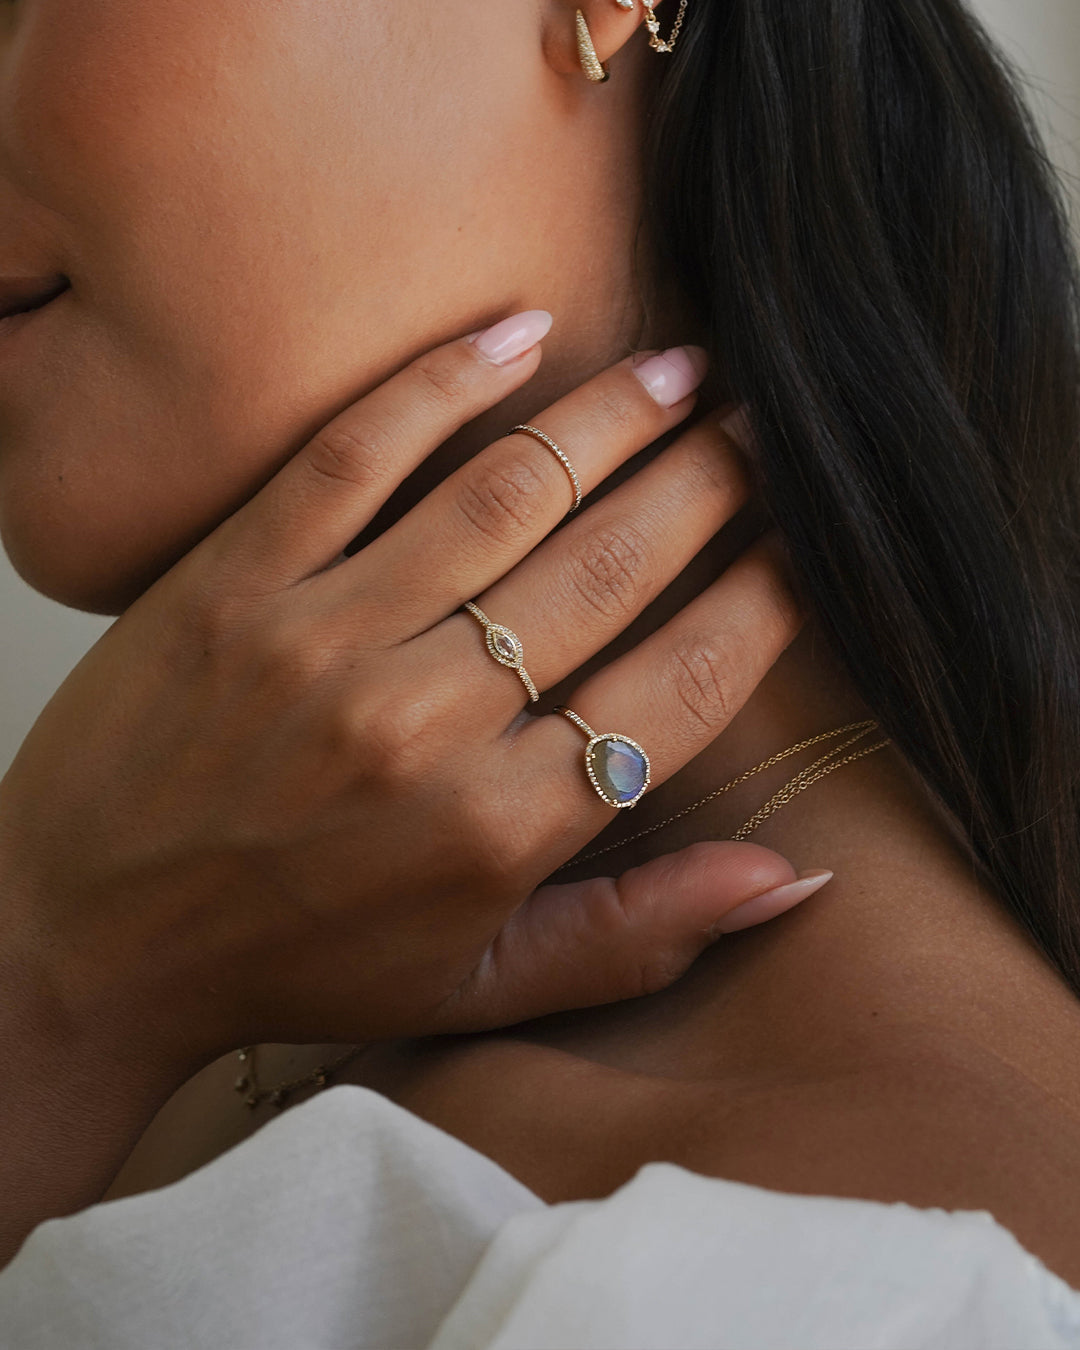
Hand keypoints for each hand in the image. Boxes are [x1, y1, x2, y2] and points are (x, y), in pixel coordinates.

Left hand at [0, 312, 810, 1079]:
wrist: (84, 939)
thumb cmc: (292, 962)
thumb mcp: (477, 986)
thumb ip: (639, 934)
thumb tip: (790, 876)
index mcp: (500, 829)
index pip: (678, 688)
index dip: (761, 605)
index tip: (803, 549)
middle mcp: (426, 724)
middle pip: (611, 567)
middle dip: (711, 485)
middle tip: (764, 431)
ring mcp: (324, 639)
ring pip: (505, 494)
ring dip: (612, 419)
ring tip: (682, 373)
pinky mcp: (235, 579)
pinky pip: (356, 453)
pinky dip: (443, 381)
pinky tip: (521, 333)